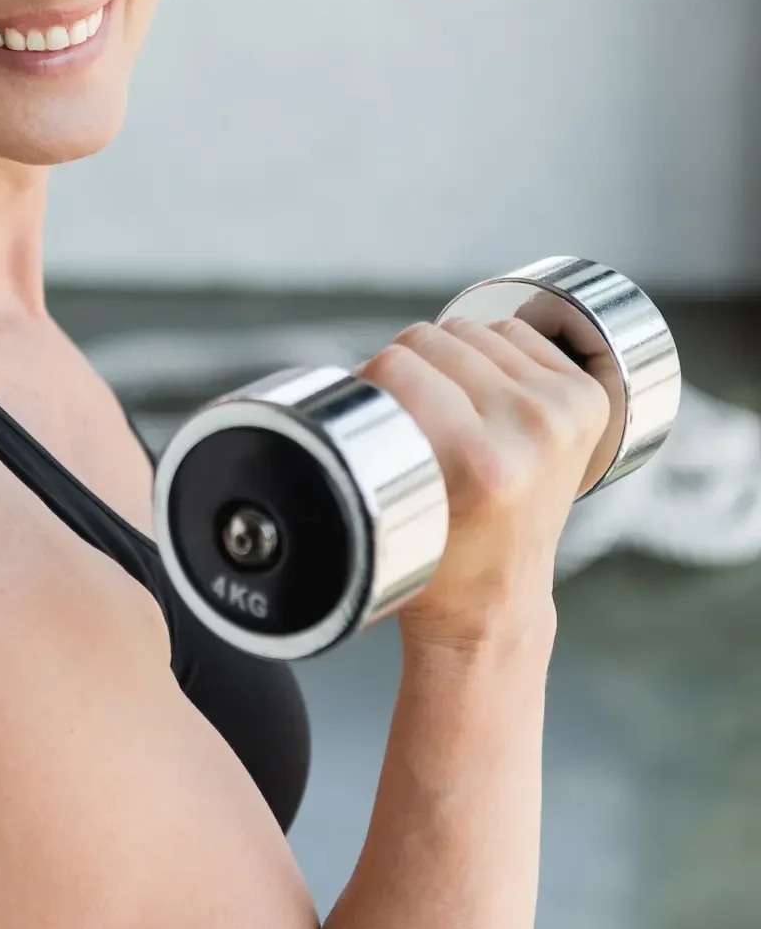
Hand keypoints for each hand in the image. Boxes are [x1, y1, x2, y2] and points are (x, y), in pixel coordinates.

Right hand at [357, 317, 611, 647]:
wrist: (497, 598)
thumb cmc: (431, 559)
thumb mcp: (377, 501)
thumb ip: (360, 431)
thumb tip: (344, 375)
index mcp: (479, 462)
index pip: (395, 365)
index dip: (365, 381)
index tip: (367, 412)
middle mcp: (531, 430)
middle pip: (433, 339)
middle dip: (406, 370)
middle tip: (409, 419)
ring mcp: (563, 412)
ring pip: (471, 329)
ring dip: (449, 359)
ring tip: (447, 409)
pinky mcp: (585, 398)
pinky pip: (514, 332)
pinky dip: (491, 351)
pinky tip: (483, 394)